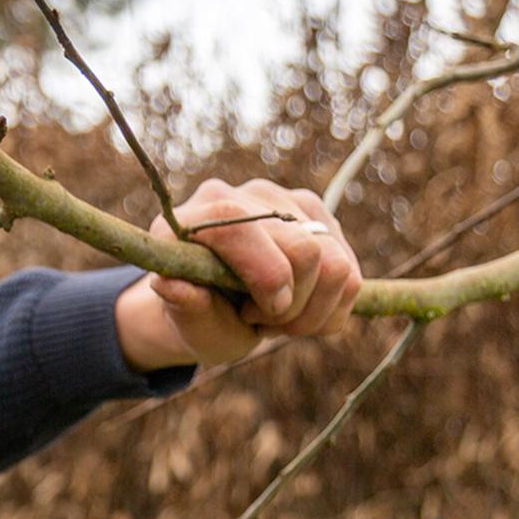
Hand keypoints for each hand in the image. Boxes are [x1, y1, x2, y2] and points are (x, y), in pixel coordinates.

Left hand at [115, 179, 362, 370]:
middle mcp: (241, 197)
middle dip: (292, 305)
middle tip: (264, 320)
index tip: (259, 313)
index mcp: (192, 218)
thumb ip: (182, 304)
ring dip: (314, 310)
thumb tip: (167, 285)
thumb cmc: (199, 314)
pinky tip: (301, 308)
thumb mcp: (185, 321)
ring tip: (279, 317)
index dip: (264, 277)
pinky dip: (332, 308)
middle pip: (304, 250)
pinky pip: (352, 275)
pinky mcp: (318, 216)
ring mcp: (285, 201)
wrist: (217, 305)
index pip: (236, 226)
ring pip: (337, 265)